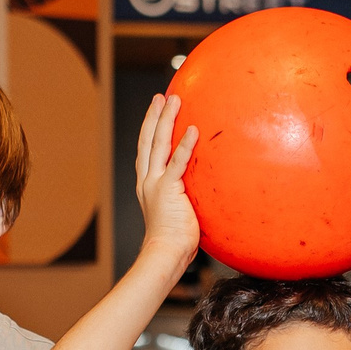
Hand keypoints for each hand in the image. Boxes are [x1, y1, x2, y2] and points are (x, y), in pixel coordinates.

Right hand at [134, 92, 200, 260]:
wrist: (165, 253)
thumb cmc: (175, 241)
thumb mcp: (178, 212)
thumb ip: (185, 198)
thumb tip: (203, 194)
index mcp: (148, 185)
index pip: (147, 151)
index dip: (150, 130)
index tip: (156, 112)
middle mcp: (148, 180)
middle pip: (149, 140)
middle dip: (155, 116)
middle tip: (161, 96)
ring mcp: (156, 184)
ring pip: (158, 144)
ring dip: (166, 120)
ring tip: (173, 100)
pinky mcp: (168, 190)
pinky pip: (178, 163)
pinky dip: (184, 145)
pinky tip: (193, 129)